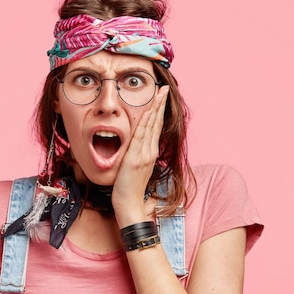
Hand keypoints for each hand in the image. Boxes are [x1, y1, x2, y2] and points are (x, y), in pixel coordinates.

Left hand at [112, 85, 168, 226]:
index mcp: (150, 153)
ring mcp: (144, 154)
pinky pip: (141, 136)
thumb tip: (136, 148)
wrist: (129, 204)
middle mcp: (150, 152)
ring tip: (160, 94)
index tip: (161, 98)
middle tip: (164, 89)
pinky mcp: (136, 158)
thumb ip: (138, 156)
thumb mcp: (136, 169)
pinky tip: (149, 111)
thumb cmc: (130, 189)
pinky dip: (146, 123)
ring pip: (152, 126)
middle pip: (157, 123)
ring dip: (156, 108)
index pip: (156, 128)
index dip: (159, 112)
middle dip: (160, 105)